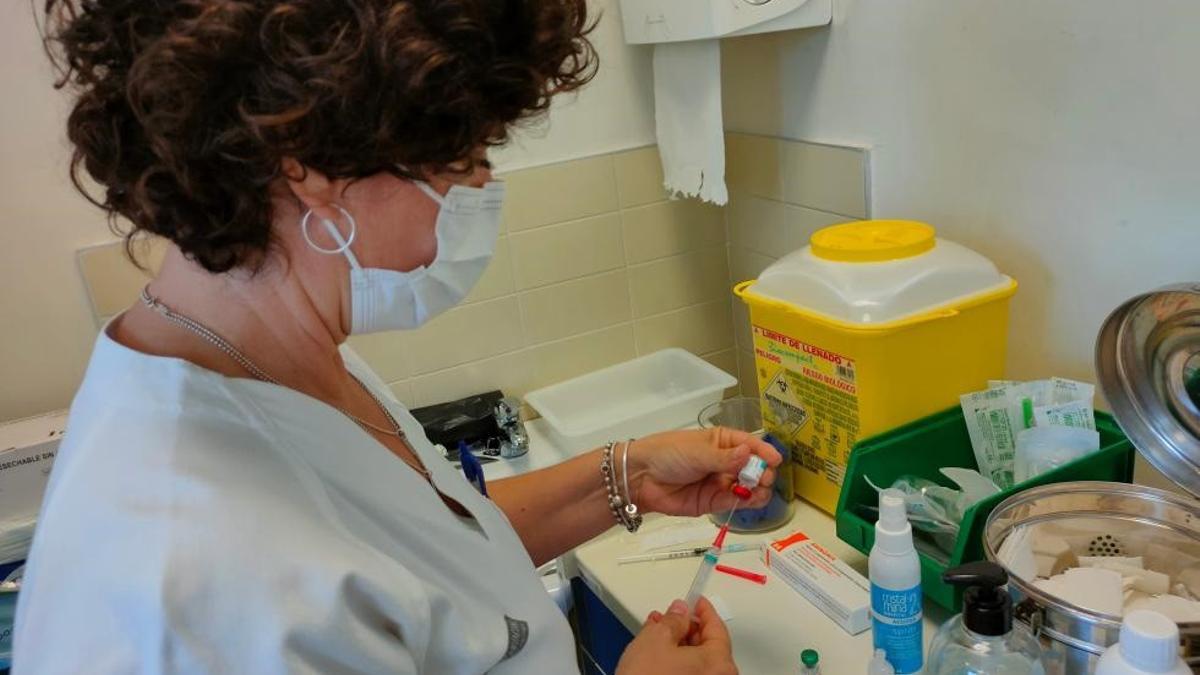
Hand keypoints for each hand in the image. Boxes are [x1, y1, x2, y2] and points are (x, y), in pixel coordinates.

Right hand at [615, 597, 737, 674]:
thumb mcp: (656, 639)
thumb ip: (673, 620)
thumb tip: (680, 612)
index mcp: (719, 663)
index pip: (717, 628)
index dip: (704, 610)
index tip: (696, 601)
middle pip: (709, 646)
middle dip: (687, 628)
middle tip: (672, 616)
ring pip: (697, 661)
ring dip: (679, 644)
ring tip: (658, 631)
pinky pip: (690, 674)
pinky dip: (677, 661)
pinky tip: (659, 653)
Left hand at [626, 427, 781, 516]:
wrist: (641, 477)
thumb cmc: (668, 453)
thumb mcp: (698, 451)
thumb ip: (725, 458)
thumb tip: (749, 455)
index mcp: (722, 441)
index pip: (750, 444)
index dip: (764, 451)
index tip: (776, 459)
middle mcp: (725, 461)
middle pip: (753, 467)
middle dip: (762, 472)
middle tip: (764, 477)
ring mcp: (720, 482)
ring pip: (748, 487)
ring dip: (758, 488)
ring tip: (759, 489)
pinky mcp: (714, 502)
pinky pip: (736, 502)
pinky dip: (747, 501)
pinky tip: (752, 499)